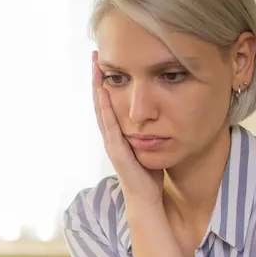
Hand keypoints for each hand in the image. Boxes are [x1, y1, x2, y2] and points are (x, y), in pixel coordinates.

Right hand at [93, 51, 163, 207]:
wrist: (147, 201)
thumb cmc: (149, 175)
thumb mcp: (151, 146)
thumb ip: (150, 130)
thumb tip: (160, 113)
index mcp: (119, 134)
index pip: (109, 104)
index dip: (106, 83)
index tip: (105, 61)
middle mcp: (112, 136)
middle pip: (101, 103)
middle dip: (97, 79)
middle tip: (95, 55)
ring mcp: (113, 144)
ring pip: (101, 111)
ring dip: (98, 89)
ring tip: (96, 68)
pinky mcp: (118, 152)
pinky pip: (110, 127)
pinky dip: (105, 109)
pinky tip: (104, 94)